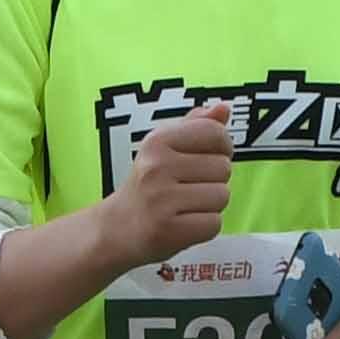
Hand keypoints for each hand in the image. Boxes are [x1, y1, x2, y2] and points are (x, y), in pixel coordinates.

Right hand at [105, 103, 240, 276]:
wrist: (116, 229)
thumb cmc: (148, 186)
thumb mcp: (165, 148)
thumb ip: (196, 126)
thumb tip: (223, 108)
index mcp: (157, 140)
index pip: (215, 132)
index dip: (221, 147)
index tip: (205, 158)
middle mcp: (157, 166)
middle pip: (223, 167)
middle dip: (213, 181)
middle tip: (186, 189)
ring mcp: (161, 199)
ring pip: (222, 196)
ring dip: (210, 205)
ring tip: (184, 206)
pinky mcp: (168, 230)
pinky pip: (214, 223)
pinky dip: (204, 227)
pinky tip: (183, 223)